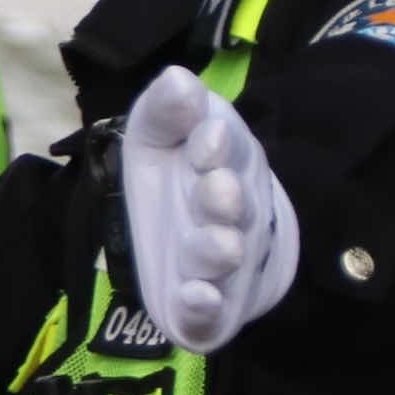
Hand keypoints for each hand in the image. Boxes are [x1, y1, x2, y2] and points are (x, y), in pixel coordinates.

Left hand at [122, 65, 298, 352]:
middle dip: (224, 200)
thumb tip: (177, 79)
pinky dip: (206, 309)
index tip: (205, 136)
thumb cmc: (178, 174)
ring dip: (218, 251)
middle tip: (217, 189)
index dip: (217, 146)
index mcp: (225, 167)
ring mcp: (222, 264)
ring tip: (215, 242)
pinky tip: (194, 298)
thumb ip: (168, 110)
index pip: (230, 153)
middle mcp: (232, 216)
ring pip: (225, 259)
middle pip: (234, 209)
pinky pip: (211, 315)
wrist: (196, 232)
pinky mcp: (207, 310)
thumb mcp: (160, 133)